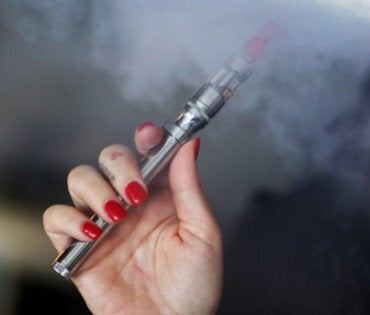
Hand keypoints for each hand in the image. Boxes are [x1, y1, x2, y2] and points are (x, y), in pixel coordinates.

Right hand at [43, 123, 221, 314]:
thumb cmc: (194, 287)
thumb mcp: (203, 234)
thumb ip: (190, 188)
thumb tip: (190, 145)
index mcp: (163, 197)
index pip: (148, 153)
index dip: (147, 137)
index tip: (149, 134)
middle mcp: (132, 205)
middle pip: (110, 158)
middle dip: (120, 165)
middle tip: (137, 192)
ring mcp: (104, 224)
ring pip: (80, 179)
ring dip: (95, 188)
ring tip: (117, 214)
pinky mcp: (79, 249)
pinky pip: (56, 218)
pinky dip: (68, 218)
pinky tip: (93, 232)